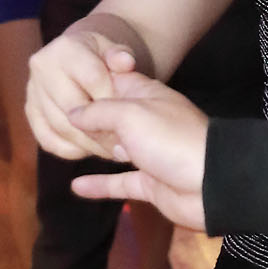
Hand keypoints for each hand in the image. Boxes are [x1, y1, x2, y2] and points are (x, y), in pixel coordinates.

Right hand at [27, 25, 138, 160]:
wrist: (79, 60)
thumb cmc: (103, 58)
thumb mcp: (115, 51)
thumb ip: (122, 57)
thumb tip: (125, 63)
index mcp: (66, 48)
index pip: (93, 79)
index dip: (113, 99)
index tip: (129, 113)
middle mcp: (43, 67)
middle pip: (73, 107)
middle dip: (101, 127)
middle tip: (123, 142)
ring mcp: (33, 91)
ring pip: (61, 127)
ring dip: (89, 143)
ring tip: (112, 149)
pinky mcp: (31, 113)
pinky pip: (48, 140)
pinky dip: (71, 150)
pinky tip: (91, 149)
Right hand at [68, 75, 211, 229]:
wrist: (212, 183)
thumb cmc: (171, 139)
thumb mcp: (130, 113)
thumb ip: (98, 110)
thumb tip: (72, 113)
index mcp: (146, 96)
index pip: (113, 81)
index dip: (89, 82)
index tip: (62, 85)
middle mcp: (147, 122)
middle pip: (112, 117)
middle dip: (87, 118)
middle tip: (55, 119)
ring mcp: (150, 153)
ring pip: (116, 150)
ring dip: (94, 149)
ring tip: (67, 147)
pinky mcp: (151, 183)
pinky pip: (120, 182)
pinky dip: (100, 184)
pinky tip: (76, 186)